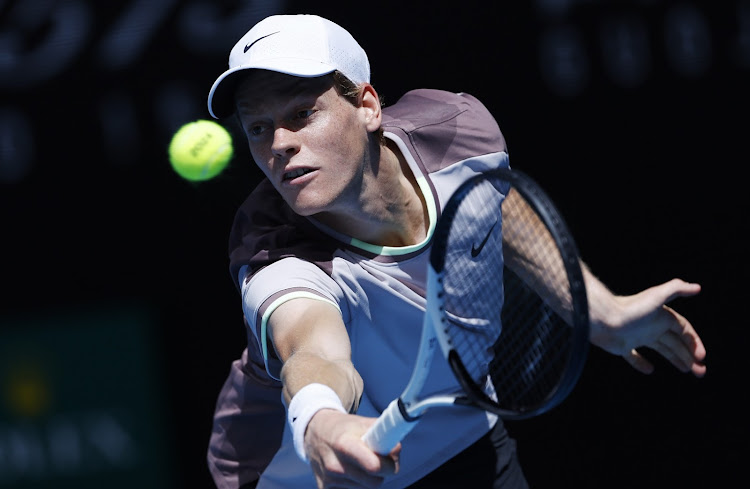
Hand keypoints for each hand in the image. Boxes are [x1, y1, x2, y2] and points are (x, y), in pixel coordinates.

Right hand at [305, 409, 399, 488]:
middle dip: (381, 473)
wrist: (315, 434)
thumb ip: (383, 434)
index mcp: (344, 445)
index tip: (390, 460)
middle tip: (378, 461)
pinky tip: (350, 471)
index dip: (388, 465)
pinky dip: (356, 484)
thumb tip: (396, 451)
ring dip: (368, 479)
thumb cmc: (344, 428)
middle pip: (374, 482)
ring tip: (360, 463)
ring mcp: (329, 480)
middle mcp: (335, 465)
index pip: (374, 467)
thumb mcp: (363, 423)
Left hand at [588, 278, 706, 376]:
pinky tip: (650, 370)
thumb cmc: (630, 308)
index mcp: (661, 316)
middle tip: (701, 372)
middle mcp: (651, 326)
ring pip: (662, 350)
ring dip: (675, 359)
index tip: (702, 357)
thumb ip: (676, 289)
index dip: (695, 343)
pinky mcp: (622, 346)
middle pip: (676, 342)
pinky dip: (641, 363)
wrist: (602, 318)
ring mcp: (637, 336)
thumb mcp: (656, 296)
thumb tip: (697, 287)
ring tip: (688, 371)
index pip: (684, 330)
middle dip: (690, 356)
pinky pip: (634, 356)